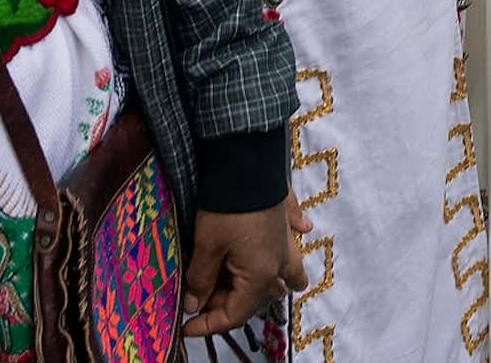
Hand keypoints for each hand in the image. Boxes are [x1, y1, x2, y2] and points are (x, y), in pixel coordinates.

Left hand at [181, 195, 301, 335]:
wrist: (249, 163)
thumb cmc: (227, 209)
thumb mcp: (207, 248)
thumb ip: (201, 280)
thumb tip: (194, 304)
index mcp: (261, 274)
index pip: (236, 314)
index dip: (209, 325)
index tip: (186, 327)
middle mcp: (279, 260)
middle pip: (261, 295)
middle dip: (235, 305)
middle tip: (206, 304)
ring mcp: (286, 236)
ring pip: (292, 266)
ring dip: (282, 279)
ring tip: (286, 287)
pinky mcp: (286, 213)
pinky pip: (296, 228)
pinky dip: (297, 233)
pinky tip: (304, 227)